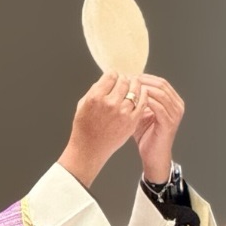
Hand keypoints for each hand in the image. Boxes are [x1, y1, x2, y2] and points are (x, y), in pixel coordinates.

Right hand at [59, 72, 147, 187]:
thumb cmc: (84, 127)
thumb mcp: (82, 104)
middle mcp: (110, 104)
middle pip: (124, 80)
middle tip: (124, 82)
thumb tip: (108, 79)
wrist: (89, 150)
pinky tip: (142, 94)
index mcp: (96, 97)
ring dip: (135, 85)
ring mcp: (122, 113)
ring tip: (133, 86)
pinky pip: (142, 102)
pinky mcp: (131, 121)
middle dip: (124, 79)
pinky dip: (143, 95)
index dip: (113, 75)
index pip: (111, 75)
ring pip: (135, 89)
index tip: (113, 78)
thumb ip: (95, 89)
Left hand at [131, 75, 184, 183]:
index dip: (145, 78)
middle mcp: (178, 106)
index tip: (129, 77)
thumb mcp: (142, 113)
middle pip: (161, 85)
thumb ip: (140, 100)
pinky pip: (158, 107)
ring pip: (160, 94)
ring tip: (129, 90)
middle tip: (128, 81)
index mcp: (174, 101)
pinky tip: (134, 102)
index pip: (161, 82)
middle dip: (143, 82)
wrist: (153, 156)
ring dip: (143, 90)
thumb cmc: (147, 136)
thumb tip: (126, 84)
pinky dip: (145, 102)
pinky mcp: (169, 123)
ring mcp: (175, 114)